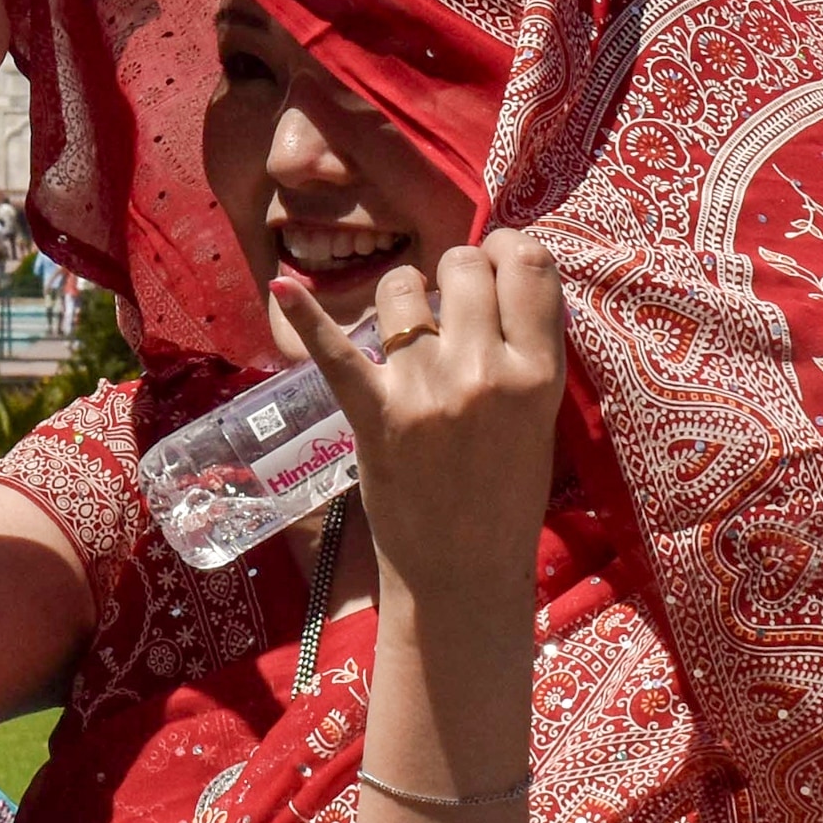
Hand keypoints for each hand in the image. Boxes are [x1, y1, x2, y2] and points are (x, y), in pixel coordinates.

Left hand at [275, 229, 562, 624]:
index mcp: (539, 374)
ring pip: (402, 289)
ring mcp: (424, 392)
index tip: (493, 264)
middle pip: (462, 264)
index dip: (506, 250)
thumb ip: (525, 348)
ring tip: (405, 331)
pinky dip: (306, 317)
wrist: (463, 572)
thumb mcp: (541, 417)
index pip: (528, 264)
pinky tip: (281, 287)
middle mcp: (484, 373)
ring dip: (400, 297)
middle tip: (448, 304)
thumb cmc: (506, 494)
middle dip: (452, 271)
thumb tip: (495, 272)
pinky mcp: (373, 415)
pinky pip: (335, 351)